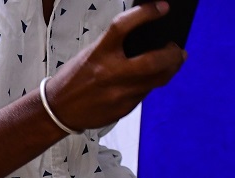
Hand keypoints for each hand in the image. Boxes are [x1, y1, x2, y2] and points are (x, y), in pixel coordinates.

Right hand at [45, 1, 185, 131]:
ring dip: (169, 69)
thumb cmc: (74, 80)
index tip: (162, 8)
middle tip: (177, 49)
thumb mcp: (90, 55)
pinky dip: (148, 85)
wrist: (57, 111)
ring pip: (157, 80)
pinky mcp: (122, 109)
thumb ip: (116, 47)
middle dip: (173, 54)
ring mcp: (118, 94)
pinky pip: (144, 94)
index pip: (124, 26)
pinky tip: (144, 82)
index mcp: (99, 54)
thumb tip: (146, 39)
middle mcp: (110, 74)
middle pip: (154, 61)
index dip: (147, 13)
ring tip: (171, 62)